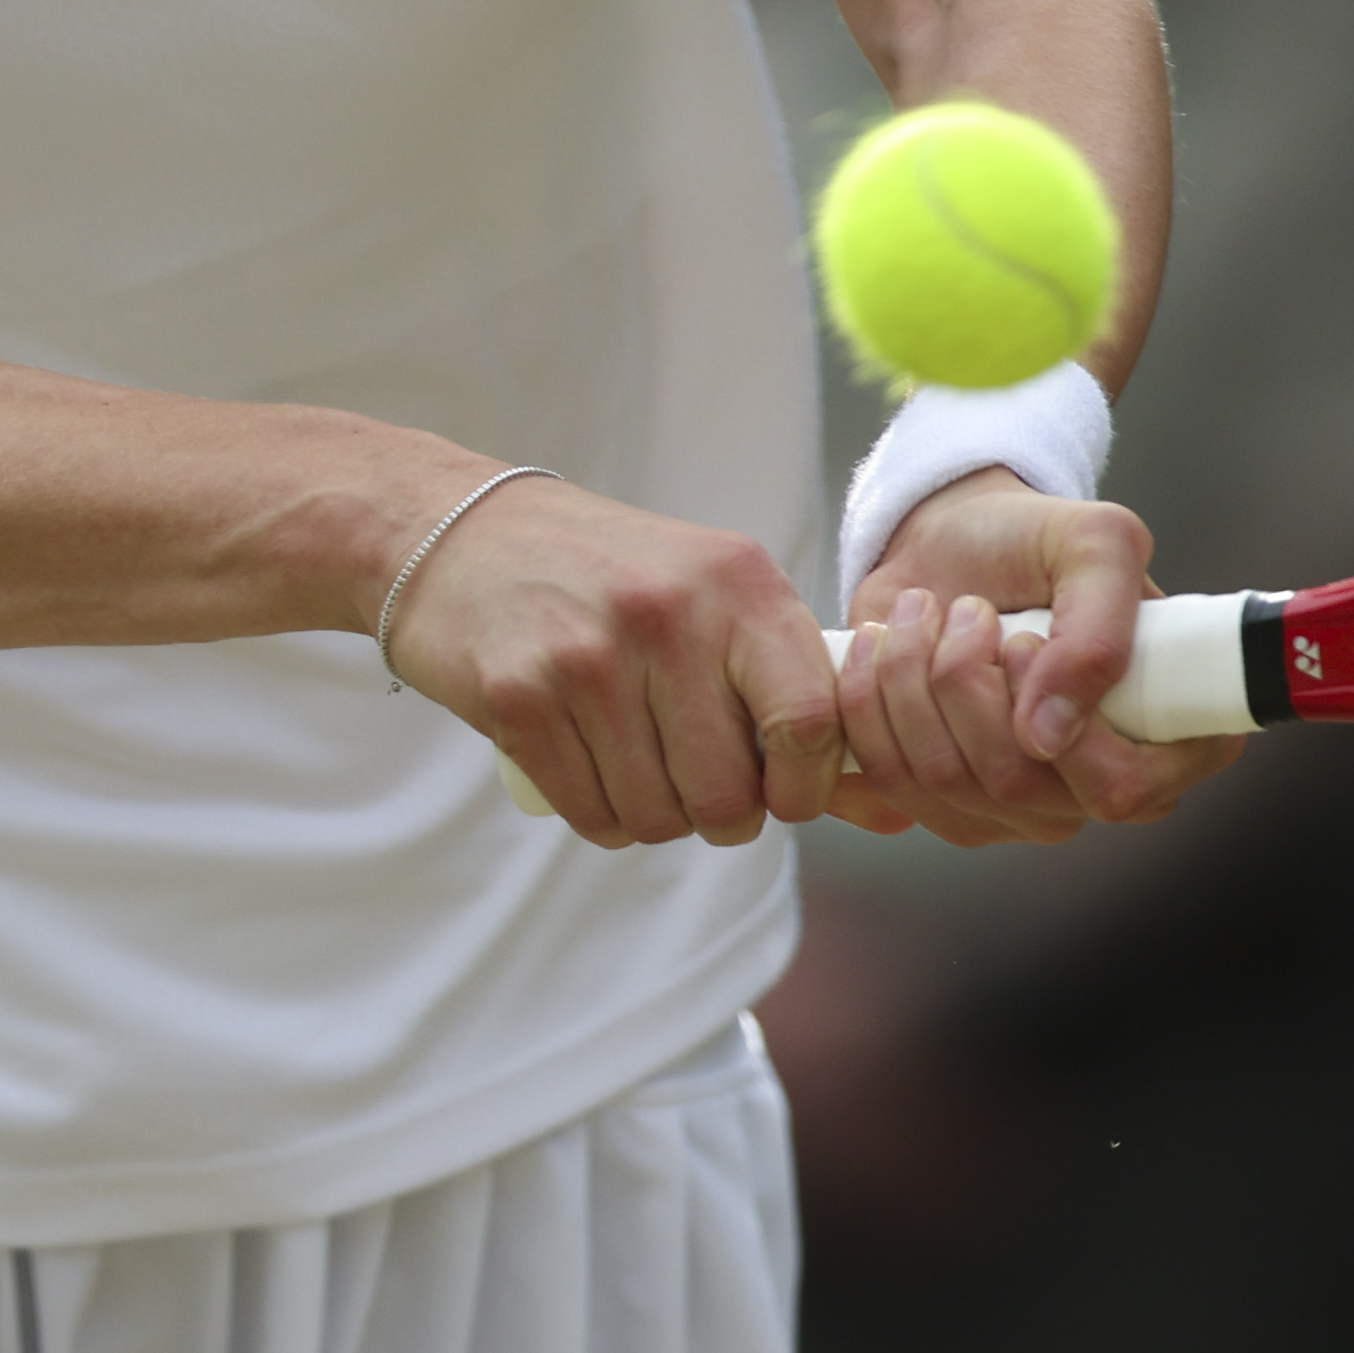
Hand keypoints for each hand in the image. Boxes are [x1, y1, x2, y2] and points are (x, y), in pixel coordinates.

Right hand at [380, 472, 848, 850]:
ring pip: (657, 816)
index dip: (805, 785)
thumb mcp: (712, 591)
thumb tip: (887, 805)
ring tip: (639, 765)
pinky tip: (590, 767)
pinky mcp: (521, 696)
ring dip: (654, 816)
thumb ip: (791, 683)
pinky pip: (590, 814)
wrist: (466, 536)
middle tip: (698, 783)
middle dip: (719, 814)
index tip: (784, 791)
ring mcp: (589, 656)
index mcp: (737, 581)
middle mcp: (668, 614)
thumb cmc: (613, 577)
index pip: (810, 720)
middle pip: (729, 793)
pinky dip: (599, 814)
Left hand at [829, 468, 1244, 844]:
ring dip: (911, 678)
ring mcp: (1021, 810)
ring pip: (944, 783)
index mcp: (1168, 741)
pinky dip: (869, 705)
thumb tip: (1047, 736)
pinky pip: (890, 789)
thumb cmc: (1036, 540)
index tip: (1026, 641)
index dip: (1065, 723)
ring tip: (924, 616)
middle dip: (965, 678)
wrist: (953, 541)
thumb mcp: (1096, 543)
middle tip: (969, 610)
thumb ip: (1099, 630)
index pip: (1121, 789)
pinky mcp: (946, 806)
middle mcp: (1096, 790)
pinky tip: (882, 654)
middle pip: (1015, 785)